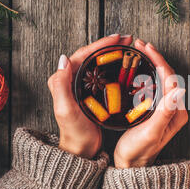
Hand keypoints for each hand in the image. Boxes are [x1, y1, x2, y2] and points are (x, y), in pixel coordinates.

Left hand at [48, 34, 132, 157]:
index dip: (100, 44)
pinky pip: (103, 74)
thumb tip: (64, 58)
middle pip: (91, 55)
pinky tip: (124, 66)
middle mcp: (70, 80)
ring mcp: (82, 86)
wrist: (81, 149)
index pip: (83, 54)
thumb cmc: (74, 132)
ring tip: (128, 47)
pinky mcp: (91, 93)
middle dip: (109, 45)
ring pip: (98, 63)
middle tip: (127, 39)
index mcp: (63, 79)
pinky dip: (113, 66)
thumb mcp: (66, 109)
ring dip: (112, 53)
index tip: (117, 39)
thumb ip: (61, 85)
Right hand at [113, 39, 187, 168]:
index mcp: (177, 112)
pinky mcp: (157, 110)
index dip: (159, 61)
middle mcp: (175, 109)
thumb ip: (165, 111)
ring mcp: (167, 109)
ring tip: (141, 50)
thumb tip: (179, 88)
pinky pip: (155, 86)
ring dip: (152, 63)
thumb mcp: (152, 131)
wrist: (132, 166)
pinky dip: (148, 73)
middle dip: (156, 58)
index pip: (171, 79)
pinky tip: (139, 67)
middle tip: (141, 44)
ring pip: (162, 79)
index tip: (146, 48)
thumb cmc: (139, 151)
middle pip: (168, 76)